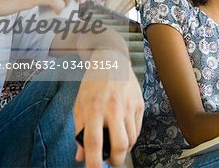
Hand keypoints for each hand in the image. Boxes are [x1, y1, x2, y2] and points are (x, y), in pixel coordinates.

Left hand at [73, 50, 143, 167]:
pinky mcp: (139, 104)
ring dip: (124, 149)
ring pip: (131, 139)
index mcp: (94, 108)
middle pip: (120, 144)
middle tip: (110, 163)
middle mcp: (113, 108)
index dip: (94, 162)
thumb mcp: (79, 105)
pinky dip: (132, 137)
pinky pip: (138, 129)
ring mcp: (128, 105)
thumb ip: (79, 131)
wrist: (111, 60)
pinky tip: (124, 134)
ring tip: (116, 147)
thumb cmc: (92, 84)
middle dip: (116, 160)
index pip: (94, 142)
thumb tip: (80, 156)